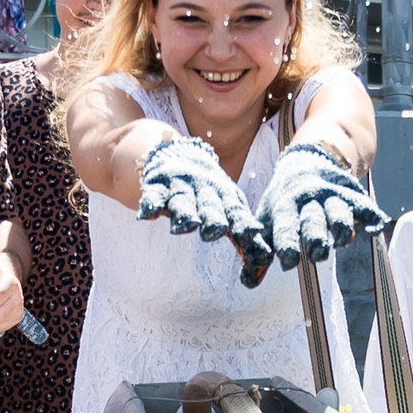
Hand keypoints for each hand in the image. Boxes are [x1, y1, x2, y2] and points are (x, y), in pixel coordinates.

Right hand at [139, 136, 257, 240]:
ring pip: (182, 200)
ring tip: (186, 226)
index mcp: (225, 196)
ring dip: (184, 212)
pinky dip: (152, 203)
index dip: (242, 224)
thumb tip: (264, 260)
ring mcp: (180, 185)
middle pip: (209, 205)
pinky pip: (153, 195)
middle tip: (216, 231)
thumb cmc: (210, 192)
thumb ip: (244, 234)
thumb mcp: (229, 206)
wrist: (178, 153)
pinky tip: (148, 214)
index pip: (236, 212)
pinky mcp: (156, 185)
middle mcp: (204, 189)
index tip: (250, 235)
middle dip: (213, 217)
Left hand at [262, 142, 386, 270]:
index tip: (289, 263)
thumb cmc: (282, 203)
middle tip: (317, 255)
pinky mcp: (352, 195)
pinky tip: (372, 229)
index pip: (285, 226)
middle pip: (313, 219)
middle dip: (316, 237)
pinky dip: (371, 217)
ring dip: (341, 227)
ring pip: (339, 211)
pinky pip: (364, 205)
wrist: (305, 163)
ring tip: (341, 242)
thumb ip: (258, 253)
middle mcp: (308, 198)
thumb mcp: (266, 220)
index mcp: (284, 205)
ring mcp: (332, 195)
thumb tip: (248, 282)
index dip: (287, 245)